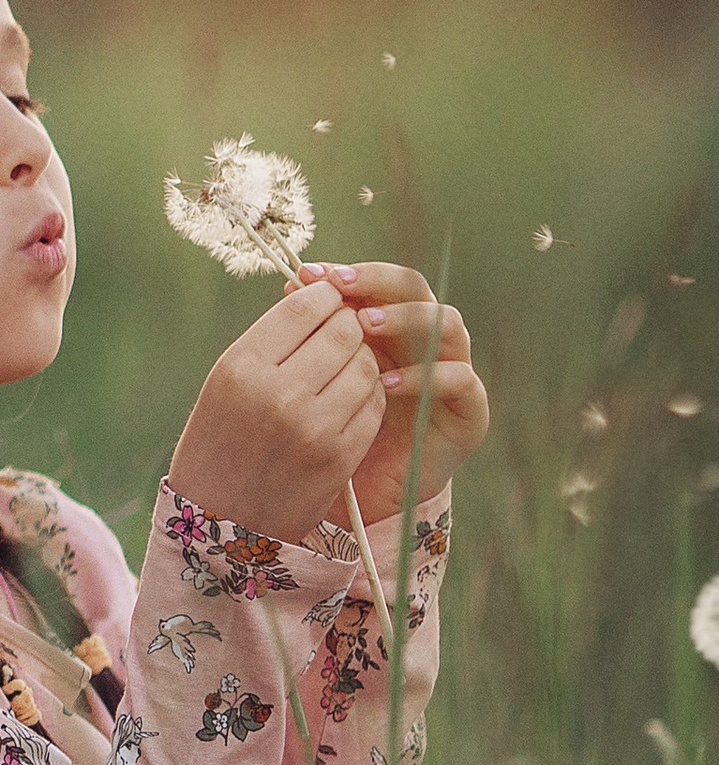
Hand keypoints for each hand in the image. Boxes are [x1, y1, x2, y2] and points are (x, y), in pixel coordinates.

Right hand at [170, 277, 386, 545]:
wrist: (221, 521)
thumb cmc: (219, 440)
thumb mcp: (226, 381)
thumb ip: (271, 338)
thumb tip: (318, 291)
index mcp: (241, 367)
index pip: (305, 306)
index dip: (324, 295)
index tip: (326, 298)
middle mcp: (278, 394)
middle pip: (344, 331)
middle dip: (348, 325)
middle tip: (340, 331)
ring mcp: (314, 427)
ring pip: (366, 365)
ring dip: (362, 360)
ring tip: (341, 369)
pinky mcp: (341, 455)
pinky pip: (373, 403)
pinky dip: (368, 393)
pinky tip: (348, 399)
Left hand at [298, 261, 486, 526]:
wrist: (364, 491)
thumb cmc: (335, 428)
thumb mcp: (319, 377)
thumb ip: (316, 335)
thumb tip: (293, 285)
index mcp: (391, 325)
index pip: (379, 281)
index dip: (348, 273)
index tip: (310, 273)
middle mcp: (426, 340)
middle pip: (416, 288)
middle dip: (378, 282)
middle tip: (341, 287)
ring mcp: (454, 370)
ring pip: (447, 323)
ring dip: (406, 318)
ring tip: (363, 326)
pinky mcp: (470, 411)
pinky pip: (461, 380)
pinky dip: (427, 376)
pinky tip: (386, 383)